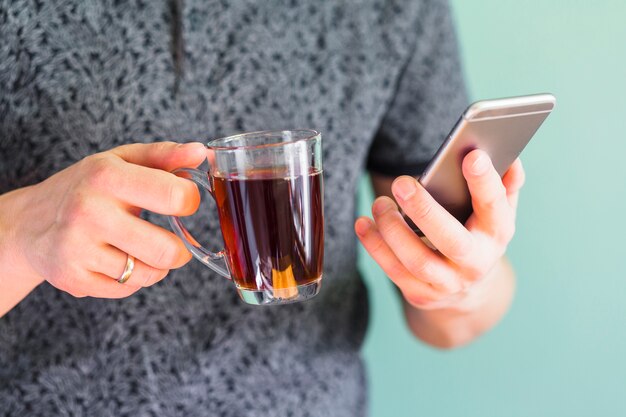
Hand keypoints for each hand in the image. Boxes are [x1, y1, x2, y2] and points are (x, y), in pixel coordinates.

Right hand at [6, 142, 206, 298]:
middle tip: (171, 242)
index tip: (181, 203)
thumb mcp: (122, 161)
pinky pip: (128, 290)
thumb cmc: (87, 187)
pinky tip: (118, 261)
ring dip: (156, 266)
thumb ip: (164, 155)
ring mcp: (78, 248)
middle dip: (179, 250)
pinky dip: (132, 280)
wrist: (29, 222)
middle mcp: (89, 211)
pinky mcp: (72, 278)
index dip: (189, 202)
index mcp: (106, 175)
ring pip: (150, 274)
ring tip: (141, 249)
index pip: (176, 197)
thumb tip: (200, 152)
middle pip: (167, 251)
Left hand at [355, 150, 524, 310]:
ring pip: (417, 260)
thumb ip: (504, 185)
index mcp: (497, 234)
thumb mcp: (497, 213)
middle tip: (401, 184)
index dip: (485, 182)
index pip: (494, 207)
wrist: (469, 291)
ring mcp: (448, 283)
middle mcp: (475, 263)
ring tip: (379, 204)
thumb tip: (511, 158)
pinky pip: (394, 270)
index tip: (472, 156)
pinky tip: (363, 223)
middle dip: (424, 211)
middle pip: (451, 240)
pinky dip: (375, 245)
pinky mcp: (421, 293)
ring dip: (392, 230)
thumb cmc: (478, 235)